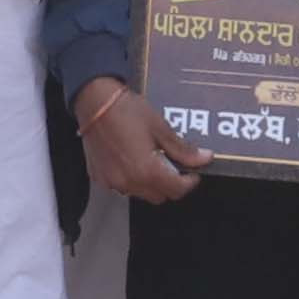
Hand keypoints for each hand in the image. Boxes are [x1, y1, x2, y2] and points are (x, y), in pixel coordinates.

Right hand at [79, 75, 201, 205]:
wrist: (95, 102)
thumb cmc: (125, 110)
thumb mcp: (160, 128)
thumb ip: (183, 149)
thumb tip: (203, 158)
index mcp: (147, 170)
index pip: (177, 190)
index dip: (189, 181)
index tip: (192, 172)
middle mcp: (129, 181)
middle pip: (160, 196)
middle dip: (171, 184)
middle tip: (174, 165)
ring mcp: (113, 181)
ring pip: (141, 193)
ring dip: (151, 183)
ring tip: (152, 160)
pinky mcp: (100, 177)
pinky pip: (123, 187)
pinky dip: (132, 179)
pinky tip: (133, 160)